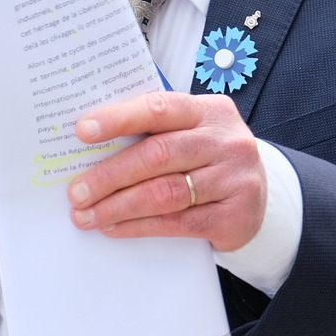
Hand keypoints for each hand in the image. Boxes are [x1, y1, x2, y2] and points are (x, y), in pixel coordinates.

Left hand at [67, 91, 266, 251]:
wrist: (258, 198)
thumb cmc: (209, 160)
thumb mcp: (193, 134)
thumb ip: (156, 132)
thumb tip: (91, 147)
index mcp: (209, 111)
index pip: (160, 108)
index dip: (119, 118)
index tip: (83, 131)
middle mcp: (227, 141)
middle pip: (158, 154)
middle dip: (110, 175)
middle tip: (77, 192)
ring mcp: (234, 178)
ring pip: (165, 193)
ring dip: (119, 206)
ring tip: (87, 215)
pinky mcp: (234, 215)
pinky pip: (178, 223)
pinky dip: (140, 226)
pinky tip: (115, 227)